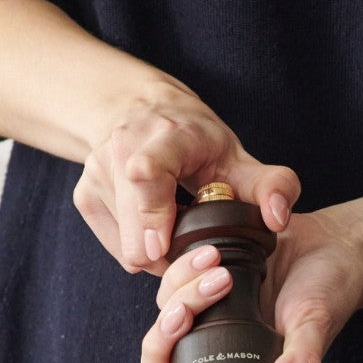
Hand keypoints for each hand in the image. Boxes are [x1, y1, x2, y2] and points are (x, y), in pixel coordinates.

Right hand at [73, 79, 299, 273]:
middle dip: (172, 254)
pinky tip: (158, 227)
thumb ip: (271, 185)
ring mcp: (97, 174)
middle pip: (135, 231)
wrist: (137, 108)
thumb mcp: (238, 156)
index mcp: (166, 136)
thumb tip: (278, 219)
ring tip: (180, 229)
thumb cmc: (195, 139)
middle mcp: (124, 151)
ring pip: (129, 248)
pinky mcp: (84, 196)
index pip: (147, 172)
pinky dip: (143, 248)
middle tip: (200, 247)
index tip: (162, 244)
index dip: (152, 210)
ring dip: (161, 253)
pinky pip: (118, 250)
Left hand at [140, 207, 362, 362]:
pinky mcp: (202, 297)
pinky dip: (180, 274)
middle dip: (160, 346)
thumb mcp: (316, 327)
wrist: (334, 246)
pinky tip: (211, 256)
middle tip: (185, 312)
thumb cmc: (331, 292)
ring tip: (219, 271)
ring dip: (178, 299)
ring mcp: (208, 333)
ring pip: (160, 332)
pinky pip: (169, 292)